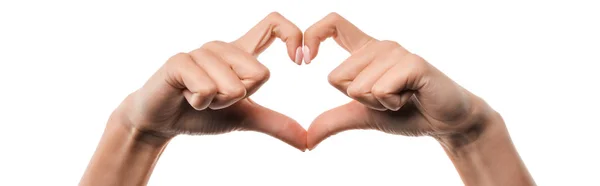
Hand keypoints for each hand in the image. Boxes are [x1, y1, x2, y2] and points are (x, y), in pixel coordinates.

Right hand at [117, 12, 306, 149]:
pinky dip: (200, 103)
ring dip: (218, 104)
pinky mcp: (179, 61)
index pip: (274, 25)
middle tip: (217, 99)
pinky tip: (186, 98)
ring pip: (233, 85)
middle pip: (259, 72)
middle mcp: (222, 47)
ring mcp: (200, 52)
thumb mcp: (245, 118)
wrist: (162, 123)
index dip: (292, 35)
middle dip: (241, 99)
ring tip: (199, 98)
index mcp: (240, 53)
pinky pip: (207, 88)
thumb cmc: (202, 114)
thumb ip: (276, 124)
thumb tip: (307, 141)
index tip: (300, 61)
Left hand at [305, 13, 494, 149]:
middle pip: (337, 75)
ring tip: (401, 97)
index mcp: (365, 51)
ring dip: (378, 103)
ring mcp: (396, 52)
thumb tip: (307, 139)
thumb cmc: (406, 113)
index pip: (332, 25)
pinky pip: (380, 89)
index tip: (303, 59)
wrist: (445, 123)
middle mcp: (379, 46)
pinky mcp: (413, 63)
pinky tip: (410, 98)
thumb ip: (334, 121)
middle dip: (358, 99)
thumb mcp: (363, 116)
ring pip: (357, 86)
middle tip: (388, 97)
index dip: (312, 36)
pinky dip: (391, 103)